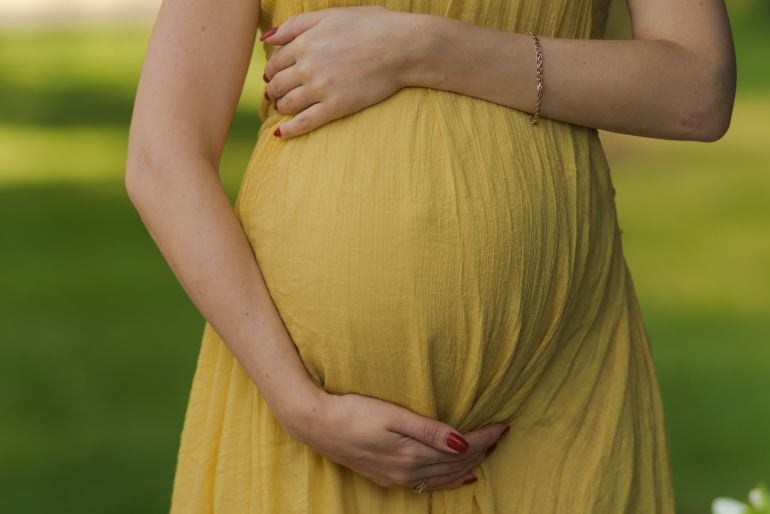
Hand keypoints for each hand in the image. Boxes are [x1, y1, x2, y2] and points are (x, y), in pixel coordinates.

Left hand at [261, 6, 420, 138]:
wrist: (402, 47)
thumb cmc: (372, 26)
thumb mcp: (331, 15)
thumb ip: (296, 24)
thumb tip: (267, 38)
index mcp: (305, 43)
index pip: (276, 60)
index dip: (272, 69)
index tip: (274, 75)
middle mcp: (308, 67)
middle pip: (277, 84)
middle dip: (273, 89)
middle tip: (274, 94)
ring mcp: (321, 89)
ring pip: (287, 104)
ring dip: (279, 107)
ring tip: (282, 108)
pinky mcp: (336, 107)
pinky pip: (305, 122)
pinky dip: (289, 129)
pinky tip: (281, 134)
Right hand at [283, 387, 508, 491]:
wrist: (317, 425)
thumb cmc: (353, 411)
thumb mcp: (392, 415)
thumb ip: (428, 430)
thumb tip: (462, 442)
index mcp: (412, 453)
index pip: (461, 448)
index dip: (485, 437)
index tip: (504, 423)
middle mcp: (408, 470)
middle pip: (457, 463)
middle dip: (483, 449)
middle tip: (502, 433)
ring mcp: (398, 476)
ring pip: (445, 476)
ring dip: (469, 465)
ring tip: (489, 451)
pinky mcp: (388, 476)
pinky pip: (429, 484)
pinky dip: (450, 480)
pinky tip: (460, 476)